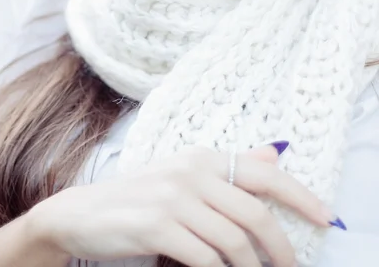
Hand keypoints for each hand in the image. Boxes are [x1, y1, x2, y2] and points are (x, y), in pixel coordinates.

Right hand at [30, 144, 332, 266]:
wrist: (83, 212)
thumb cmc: (140, 196)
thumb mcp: (185, 175)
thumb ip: (231, 167)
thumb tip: (275, 154)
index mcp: (202, 157)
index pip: (263, 173)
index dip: (300, 195)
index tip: (326, 218)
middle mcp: (191, 171)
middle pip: (255, 213)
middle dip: (282, 248)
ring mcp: (173, 198)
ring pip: (234, 242)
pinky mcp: (157, 226)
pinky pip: (206, 259)